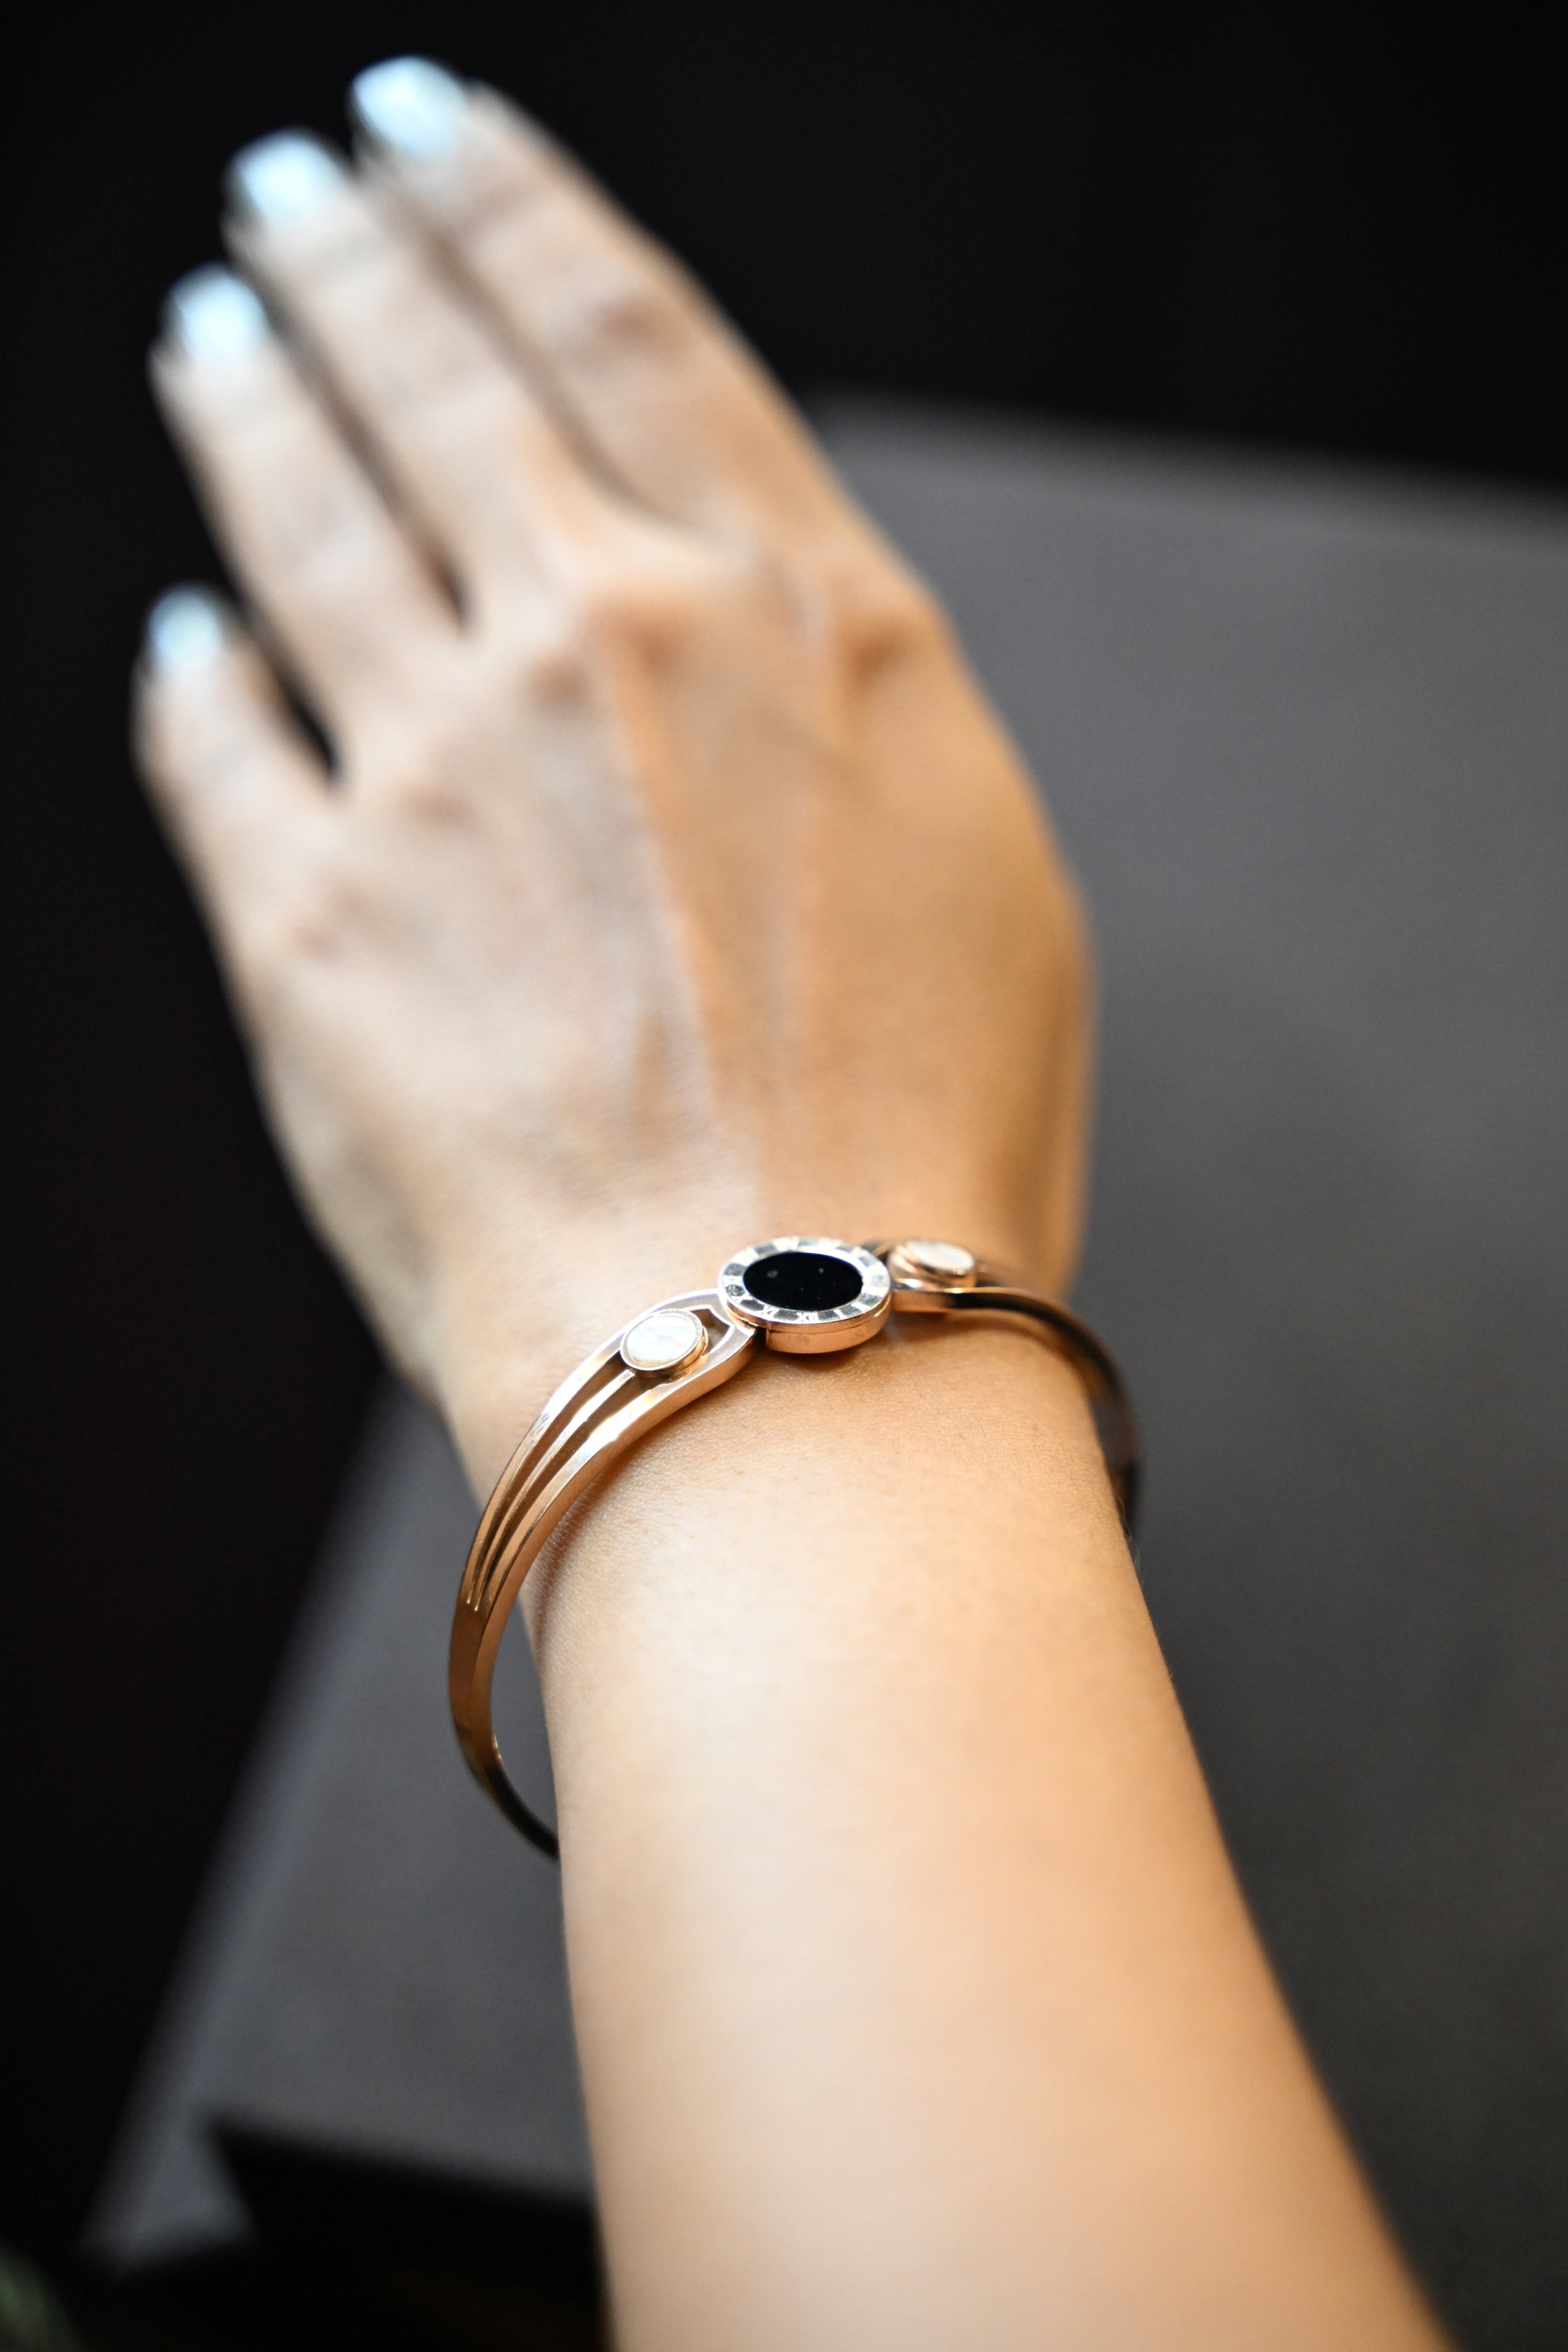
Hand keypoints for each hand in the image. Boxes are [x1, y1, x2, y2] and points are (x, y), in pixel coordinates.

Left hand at [137, 62, 1089, 1480]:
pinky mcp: (306, 920)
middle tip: (295, 190)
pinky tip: (183, 635)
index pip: (620, 326)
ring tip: (215, 324)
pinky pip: (213, 741)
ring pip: (297, 508)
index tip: (434, 126)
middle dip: (349, 252)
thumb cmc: (930, 1147)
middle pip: (433, 373)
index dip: (509, 200)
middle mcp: (609, 642)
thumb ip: (834, 704)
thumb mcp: (978, 862)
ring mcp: (439, 771)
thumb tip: (715, 619)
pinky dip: (192, 673)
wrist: (795, 1354)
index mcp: (798, 616)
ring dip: (244, 392)